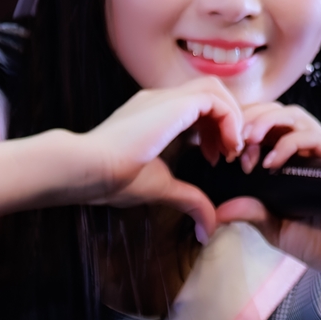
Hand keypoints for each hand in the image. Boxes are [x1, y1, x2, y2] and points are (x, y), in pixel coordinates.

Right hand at [71, 80, 247, 227]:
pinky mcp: (173, 104)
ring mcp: (165, 98)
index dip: (213, 129)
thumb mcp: (162, 188)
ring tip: (229, 150)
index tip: (213, 159)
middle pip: (208, 92)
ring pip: (214, 89)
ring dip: (231, 118)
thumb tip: (207, 230)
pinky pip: (214, 100)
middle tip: (228, 154)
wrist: (89, 168)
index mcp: (154, 115)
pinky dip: (229, 120)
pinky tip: (225, 147)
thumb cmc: (112, 179)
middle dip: (226, 121)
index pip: (195, 106)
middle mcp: (160, 100)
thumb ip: (188, 201)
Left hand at [211, 103, 320, 283]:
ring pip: (296, 116)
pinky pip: (313, 137)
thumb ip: (252, 214)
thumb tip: (220, 209)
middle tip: (234, 141)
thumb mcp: (276, 229)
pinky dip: (289, 143)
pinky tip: (271, 162)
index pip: (267, 128)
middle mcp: (309, 152)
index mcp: (292, 162)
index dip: (243, 131)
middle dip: (251, 119)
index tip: (226, 154)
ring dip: (267, 122)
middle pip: (278, 114)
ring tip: (250, 140)